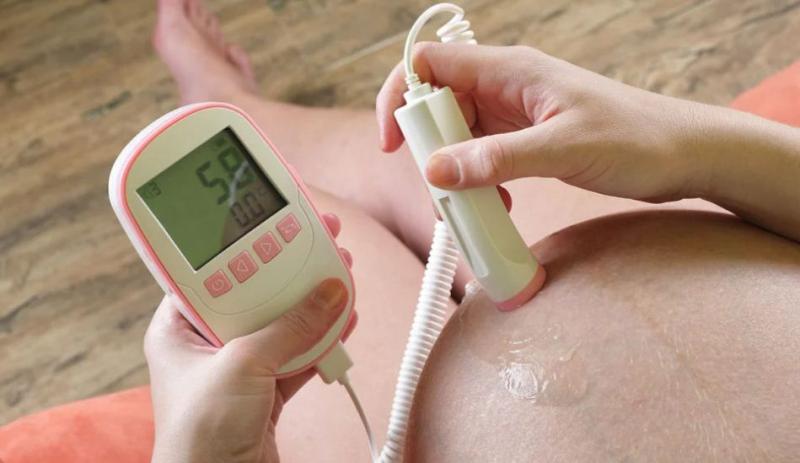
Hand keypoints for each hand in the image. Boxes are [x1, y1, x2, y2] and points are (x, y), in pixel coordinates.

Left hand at [146, 214, 354, 462]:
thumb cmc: (200, 436)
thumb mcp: (242, 367)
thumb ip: (291, 328)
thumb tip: (330, 292)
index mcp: (178, 329)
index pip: (214, 271)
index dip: (247, 243)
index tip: (278, 219)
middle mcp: (207, 344)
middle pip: (256, 292)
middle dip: (291, 269)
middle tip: (321, 237)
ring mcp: (238, 367)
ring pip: (281, 322)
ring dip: (312, 303)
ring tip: (340, 272)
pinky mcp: (265, 390)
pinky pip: (298, 354)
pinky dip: (322, 340)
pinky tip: (344, 319)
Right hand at [377, 43, 708, 202]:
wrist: (684, 154)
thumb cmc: (636, 138)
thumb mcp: (563, 149)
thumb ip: (497, 159)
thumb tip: (435, 170)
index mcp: (510, 71)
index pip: (430, 64)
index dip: (401, 97)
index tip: (394, 144)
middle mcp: (506, 87)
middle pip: (437, 106)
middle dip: (429, 148)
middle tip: (442, 190)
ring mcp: (515, 113)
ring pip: (458, 136)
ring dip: (454, 172)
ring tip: (472, 205)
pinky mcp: (526, 138)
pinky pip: (482, 155)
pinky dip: (479, 180)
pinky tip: (498, 202)